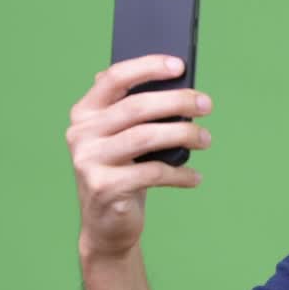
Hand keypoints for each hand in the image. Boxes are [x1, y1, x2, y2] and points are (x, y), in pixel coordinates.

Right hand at [66, 54, 213, 258]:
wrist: (106, 224)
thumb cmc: (124, 171)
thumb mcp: (125, 138)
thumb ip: (137, 111)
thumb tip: (177, 82)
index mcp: (84, 112)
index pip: (113, 78)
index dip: (147, 67)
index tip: (179, 65)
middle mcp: (81, 133)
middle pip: (136, 107)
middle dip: (177, 101)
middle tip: (207, 105)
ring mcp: (89, 161)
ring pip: (146, 137)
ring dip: (184, 135)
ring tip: (206, 139)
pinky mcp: (104, 187)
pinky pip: (152, 173)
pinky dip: (180, 175)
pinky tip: (196, 177)